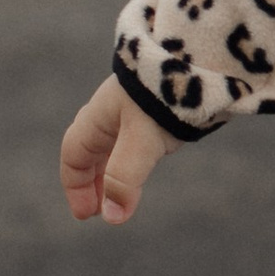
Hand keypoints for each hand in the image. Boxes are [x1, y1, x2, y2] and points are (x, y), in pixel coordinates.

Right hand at [60, 76, 174, 224]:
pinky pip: (134, 138)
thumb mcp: (140, 141)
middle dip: (92, 183)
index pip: (74, 156)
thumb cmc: (164, 96)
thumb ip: (124, 179)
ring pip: (113, 145)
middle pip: (91, 152)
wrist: (200, 57)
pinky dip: (132, 159)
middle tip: (101, 210)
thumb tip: (113, 218)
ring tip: (120, 197)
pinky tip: (145, 164)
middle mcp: (111, 112)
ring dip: (112, 173)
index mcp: (98, 117)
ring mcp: (133, 109)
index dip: (75, 187)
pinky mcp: (157, 108)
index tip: (87, 215)